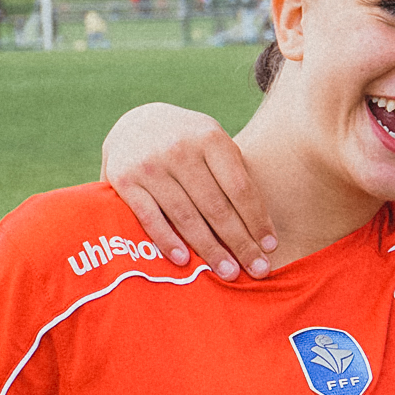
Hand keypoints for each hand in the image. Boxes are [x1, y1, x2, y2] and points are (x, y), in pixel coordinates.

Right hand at [101, 103, 274, 279]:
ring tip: (229, 273)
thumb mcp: (213, 143)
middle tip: (258, 269)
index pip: (240, 188)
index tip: (270, 247)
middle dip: (240, 242)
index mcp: (210, 137)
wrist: (135, 122)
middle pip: (216, 207)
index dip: (257, 220)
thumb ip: (233, 174)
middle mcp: (179, 148)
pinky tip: (184, 261)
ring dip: (210, 249)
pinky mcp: (123, 180)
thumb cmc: (189, 142)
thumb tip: (261, 228)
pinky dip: (168, 241)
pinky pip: (150, 218)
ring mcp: (150, 164)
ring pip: (186, 217)